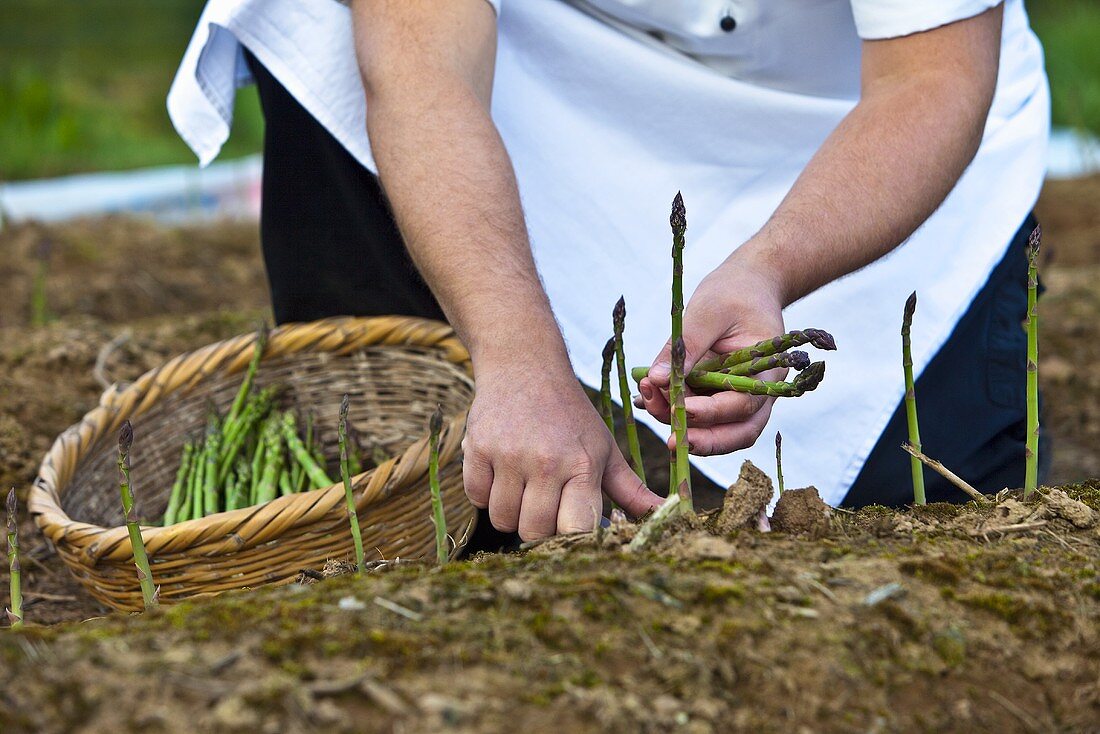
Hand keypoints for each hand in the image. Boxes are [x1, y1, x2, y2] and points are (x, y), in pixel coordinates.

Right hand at [463, 360, 662, 540]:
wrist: (525, 366)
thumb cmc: (571, 415)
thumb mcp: (604, 447)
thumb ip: (630, 489)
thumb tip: (665, 514)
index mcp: (582, 465)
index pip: (575, 529)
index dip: (572, 539)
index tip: (571, 529)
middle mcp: (546, 462)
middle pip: (534, 532)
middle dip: (539, 527)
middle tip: (545, 504)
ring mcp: (508, 455)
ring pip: (503, 519)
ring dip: (511, 512)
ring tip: (524, 487)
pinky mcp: (477, 448)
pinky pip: (476, 497)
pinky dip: (487, 493)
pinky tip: (501, 471)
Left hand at [638, 251, 786, 455]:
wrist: (746, 285)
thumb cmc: (733, 293)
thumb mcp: (707, 312)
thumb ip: (686, 346)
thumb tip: (657, 380)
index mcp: (766, 372)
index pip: (743, 405)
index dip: (712, 413)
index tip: (682, 410)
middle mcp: (757, 392)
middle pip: (738, 432)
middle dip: (704, 440)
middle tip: (672, 441)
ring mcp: (737, 397)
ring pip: (718, 430)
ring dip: (682, 424)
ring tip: (647, 399)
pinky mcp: (717, 395)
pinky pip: (698, 414)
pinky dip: (673, 411)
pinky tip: (647, 398)